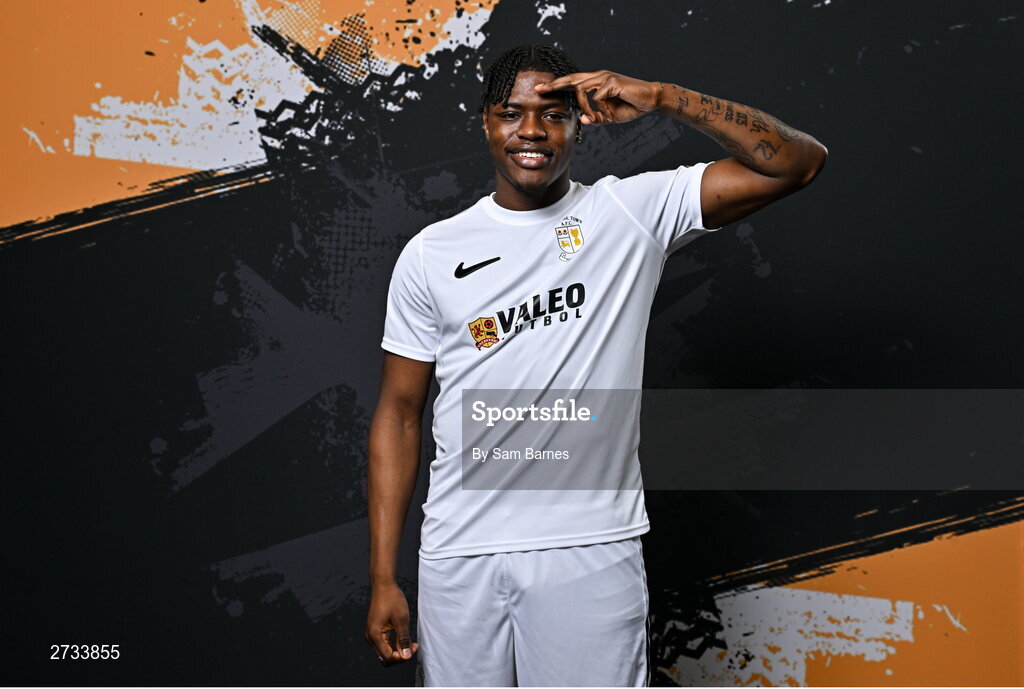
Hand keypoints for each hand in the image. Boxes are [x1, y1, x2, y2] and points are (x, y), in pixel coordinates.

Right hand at [365, 581, 418, 666]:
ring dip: (398, 650)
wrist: (383, 585)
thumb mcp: (401, 619)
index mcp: (375, 635)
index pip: (388, 657)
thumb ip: (403, 639)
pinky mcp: (375, 630)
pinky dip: (394, 644)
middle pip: (385, 657)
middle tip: (412, 646)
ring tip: (410, 643)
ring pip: (385, 652)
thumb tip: (405, 656)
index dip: (402, 657)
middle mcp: (370, 636)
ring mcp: (372, 633)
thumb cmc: (391, 598)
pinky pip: (384, 644)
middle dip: (400, 655)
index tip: (413, 648)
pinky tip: (404, 638)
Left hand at [535, 71, 660, 125]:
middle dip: (554, 84)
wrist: (651, 100)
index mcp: (596, 82)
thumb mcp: (610, 115)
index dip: (557, 85)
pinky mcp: (612, 82)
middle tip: (539, 89)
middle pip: (571, 79)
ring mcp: (604, 77)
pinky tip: (609, 114)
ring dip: (585, 107)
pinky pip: (596, 98)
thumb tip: (583, 120)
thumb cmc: (631, 106)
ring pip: (582, 90)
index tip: (541, 89)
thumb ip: (596, 118)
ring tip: (595, 118)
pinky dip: (601, 109)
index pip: (572, 82)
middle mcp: (598, 76)